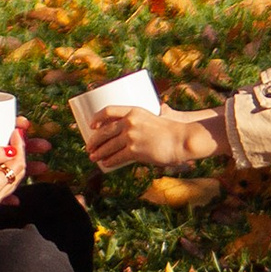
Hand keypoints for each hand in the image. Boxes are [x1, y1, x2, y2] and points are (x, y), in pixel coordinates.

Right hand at [0, 127, 25, 209]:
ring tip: (11, 149)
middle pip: (16, 176)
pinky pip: (1, 190)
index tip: (16, 132)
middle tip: (15, 138)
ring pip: (10, 183)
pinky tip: (7, 170)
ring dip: (13, 166)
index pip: (16, 166)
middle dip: (19, 156)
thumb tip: (9, 150)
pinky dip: (6, 177)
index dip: (19, 147)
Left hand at [84, 100, 221, 174]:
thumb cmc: (173, 129)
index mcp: (134, 110)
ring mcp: (131, 136)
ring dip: (98, 152)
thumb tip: (163, 107)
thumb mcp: (160, 115)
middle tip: (89, 146)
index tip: (91, 125)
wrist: (181, 140)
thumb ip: (157, 113)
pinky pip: (117, 157)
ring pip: (108, 146)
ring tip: (93, 156)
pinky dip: (109, 161)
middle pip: (104, 130)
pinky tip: (105, 164)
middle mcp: (130, 121)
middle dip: (94, 140)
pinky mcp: (135, 151)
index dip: (97, 118)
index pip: (108, 110)